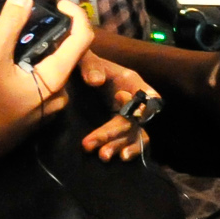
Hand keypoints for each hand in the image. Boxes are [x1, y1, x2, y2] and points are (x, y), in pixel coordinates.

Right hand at [0, 0, 88, 155]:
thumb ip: (10, 24)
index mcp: (56, 79)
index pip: (82, 38)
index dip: (74, 14)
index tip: (55, 3)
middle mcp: (56, 96)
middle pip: (50, 55)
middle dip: (17, 42)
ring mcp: (42, 110)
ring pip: (25, 72)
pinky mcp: (27, 118)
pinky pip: (18, 88)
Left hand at [75, 46, 152, 160]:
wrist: (76, 78)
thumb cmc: (85, 65)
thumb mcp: (85, 59)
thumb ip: (89, 65)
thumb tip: (95, 81)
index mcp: (129, 81)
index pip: (143, 92)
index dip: (136, 99)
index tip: (118, 96)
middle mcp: (134, 101)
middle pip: (133, 119)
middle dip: (113, 131)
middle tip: (89, 143)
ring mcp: (129, 117)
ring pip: (134, 134)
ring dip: (120, 145)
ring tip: (103, 155)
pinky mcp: (121, 130)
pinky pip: (131, 142)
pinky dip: (129, 150)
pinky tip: (119, 158)